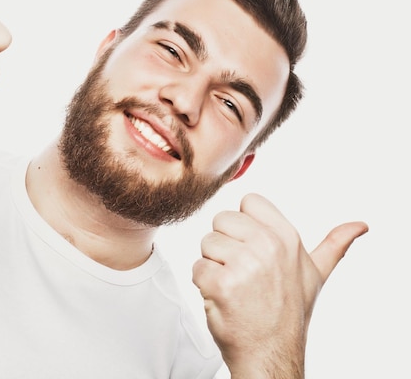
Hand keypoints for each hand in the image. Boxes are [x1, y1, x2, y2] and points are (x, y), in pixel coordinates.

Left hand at [192, 193, 367, 377]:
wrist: (271, 354)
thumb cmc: (289, 313)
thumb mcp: (316, 274)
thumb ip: (334, 245)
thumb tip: (360, 225)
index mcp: (286, 236)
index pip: (248, 202)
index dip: (244, 225)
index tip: (253, 248)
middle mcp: (267, 245)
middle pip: (222, 220)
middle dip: (225, 245)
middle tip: (243, 273)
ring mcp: (244, 264)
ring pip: (207, 244)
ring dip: (213, 266)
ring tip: (235, 286)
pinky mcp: (221, 284)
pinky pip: (197, 268)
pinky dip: (204, 284)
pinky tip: (223, 298)